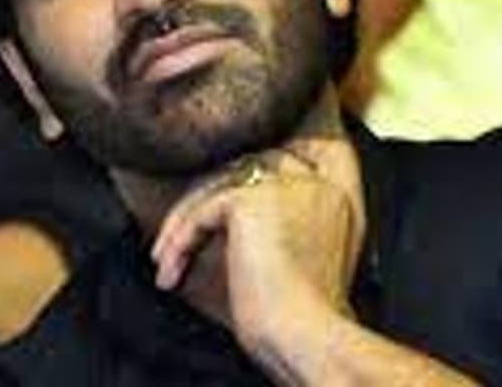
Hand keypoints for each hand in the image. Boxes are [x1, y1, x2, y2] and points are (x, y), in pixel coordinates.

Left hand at [150, 147, 363, 358]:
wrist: (304, 335)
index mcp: (334, 199)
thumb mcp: (296, 266)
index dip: (246, 182)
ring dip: (184, 224)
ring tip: (167, 261)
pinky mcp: (252, 200)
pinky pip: (201, 211)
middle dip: (207, 201)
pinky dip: (179, 242)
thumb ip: (277, 232)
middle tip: (179, 241)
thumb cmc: (300, 320)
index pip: (284, 166)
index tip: (209, 214)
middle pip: (245, 169)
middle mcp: (313, 185)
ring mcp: (285, 188)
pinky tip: (170, 274)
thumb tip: (219, 223)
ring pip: (218, 187)